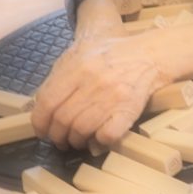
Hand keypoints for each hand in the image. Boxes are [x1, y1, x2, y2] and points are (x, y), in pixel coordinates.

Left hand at [32, 0, 192, 147]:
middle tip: (62, 139)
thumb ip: (60, 75)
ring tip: (79, 140)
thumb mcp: (81, 53)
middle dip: (58, 136)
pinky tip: (99, 138)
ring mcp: (111, 97)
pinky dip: (100, 142)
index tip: (43, 130)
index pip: (46, 103)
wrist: (152, 53)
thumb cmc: (114, 52)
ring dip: (77, 140)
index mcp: (76, 67)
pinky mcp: (129, 110)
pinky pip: (107, 135)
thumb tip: (42, 107)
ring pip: (81, 131)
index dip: (40, 122)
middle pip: (62, 121)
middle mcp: (91, 82)